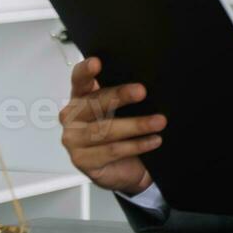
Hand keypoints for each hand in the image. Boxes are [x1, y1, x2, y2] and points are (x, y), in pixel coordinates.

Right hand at [58, 57, 165, 194]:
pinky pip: (112, 150)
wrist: (124, 169)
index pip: (79, 79)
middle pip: (94, 102)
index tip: (97, 63)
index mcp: (80, 97)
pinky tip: (153, 140)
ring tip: (159, 121)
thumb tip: (144, 84)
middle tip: (141, 91)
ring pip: (105, 129)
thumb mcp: (123, 110)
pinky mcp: (83, 161)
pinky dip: (136, 145)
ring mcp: (74, 140)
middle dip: (119, 96)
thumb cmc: (122, 133)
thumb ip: (124, 96)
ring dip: (136, 125)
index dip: (86, 71)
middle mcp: (73, 116)